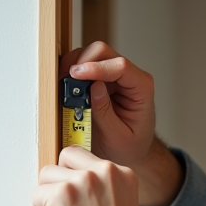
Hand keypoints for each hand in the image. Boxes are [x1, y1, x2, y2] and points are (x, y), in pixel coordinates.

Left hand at [32, 145, 165, 205]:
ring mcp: (82, 180)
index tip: (74, 200)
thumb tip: (70, 185)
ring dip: (47, 199)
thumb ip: (102, 190)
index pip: (85, 159)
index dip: (75, 179)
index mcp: (122, 173)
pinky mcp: (62, 194)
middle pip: (64, 158)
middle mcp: (104, 171)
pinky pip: (36, 196)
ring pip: (46, 176)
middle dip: (59, 181)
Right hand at [62, 42, 182, 205]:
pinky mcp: (100, 80)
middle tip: (66, 79)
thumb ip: (106, 113)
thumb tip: (94, 87)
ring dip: (75, 66)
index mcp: (141, 88)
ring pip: (91, 55)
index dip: (97, 67)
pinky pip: (84, 67)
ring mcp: (113, 76)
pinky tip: (66, 86)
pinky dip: (72, 73)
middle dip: (82, 61)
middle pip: (103, 52)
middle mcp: (129, 76)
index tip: (77, 74)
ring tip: (64, 85)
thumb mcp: (118, 137)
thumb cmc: (129, 147)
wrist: (130, 152)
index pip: (121, 66)